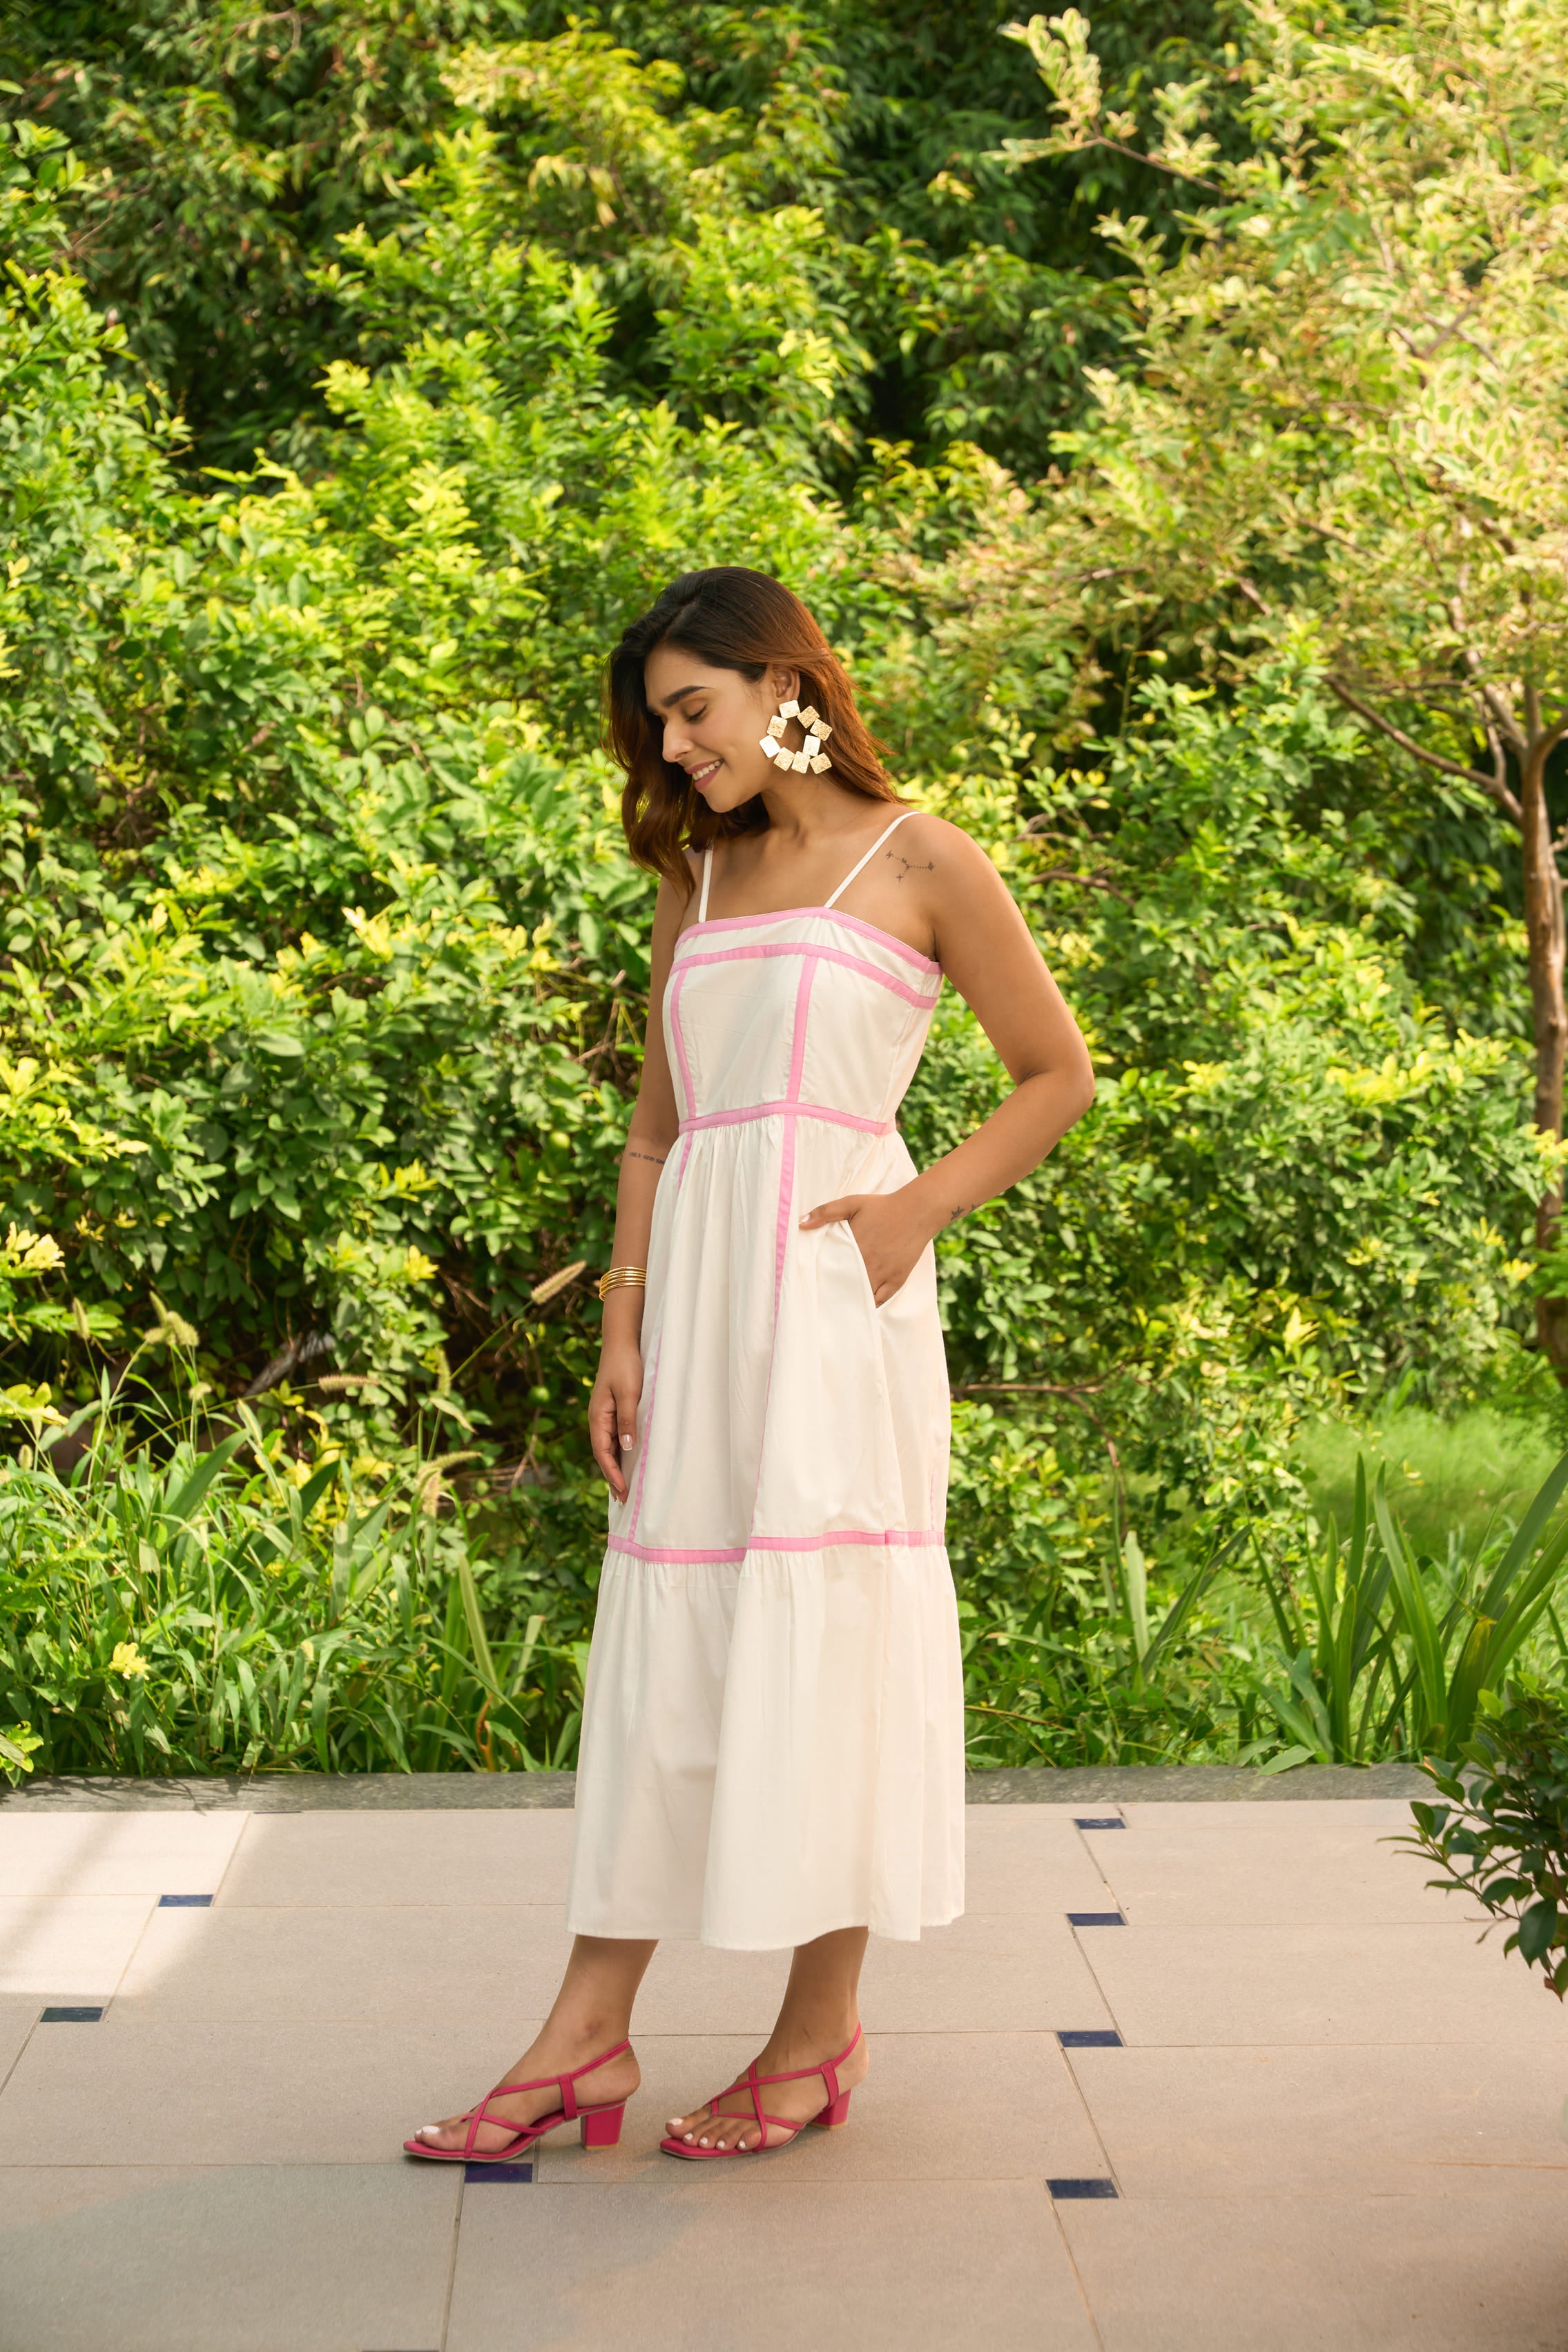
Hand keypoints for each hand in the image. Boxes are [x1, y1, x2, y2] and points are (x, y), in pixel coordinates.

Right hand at [589, 1340, 642, 1501]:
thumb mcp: (628, 1393)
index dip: (611, 1473)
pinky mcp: (615, 1411)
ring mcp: (606, 1416)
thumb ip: (627, 1419)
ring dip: (616, 1468)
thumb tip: (627, 1447)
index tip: (622, 1489)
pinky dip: (621, 1454)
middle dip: (612, 1477)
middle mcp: (599, 1420)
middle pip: (604, 1454)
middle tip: (623, 1500)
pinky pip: (616, 1438)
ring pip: (610, 1448)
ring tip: (624, 1489)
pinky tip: (629, 1462)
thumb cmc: (625, 1366)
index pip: (602, 1452)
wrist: (622, 1343)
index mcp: (598, 1417)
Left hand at [798, 1186, 935, 1306]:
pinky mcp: (897, 1280)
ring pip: (861, 1295)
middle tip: (823, 1299)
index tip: (813, 1284)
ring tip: (839, 1305)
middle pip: (845, 1286)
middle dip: (834, 1292)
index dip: (821, 1278)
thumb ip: (826, 1212)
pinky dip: (870, 1303)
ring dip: (851, 1299)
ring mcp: (883, 1274)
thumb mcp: (852, 1203)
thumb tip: (801, 1224)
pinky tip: (861, 1304)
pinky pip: (880, 1299)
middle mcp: (867, 1264)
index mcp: (853, 1247)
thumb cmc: (883, 1206)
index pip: (830, 1270)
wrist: (917, 1211)